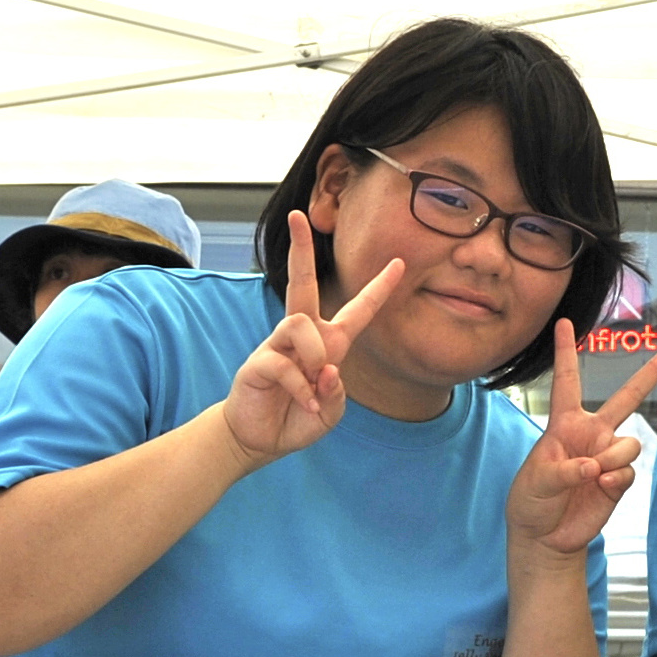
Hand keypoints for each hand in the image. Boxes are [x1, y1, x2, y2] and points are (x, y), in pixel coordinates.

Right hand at [223, 212, 405, 465]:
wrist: (260, 440)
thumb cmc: (297, 418)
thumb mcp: (330, 411)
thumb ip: (336, 392)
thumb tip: (328, 371)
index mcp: (329, 343)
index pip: (359, 310)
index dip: (380, 288)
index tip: (398, 261)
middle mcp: (302, 336)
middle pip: (302, 282)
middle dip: (300, 249)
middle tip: (297, 216)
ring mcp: (277, 346)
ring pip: (300, 323)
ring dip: (315, 356)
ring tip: (316, 384)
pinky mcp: (258, 363)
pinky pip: (284, 363)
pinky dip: (302, 388)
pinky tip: (307, 404)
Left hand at [507, 318, 656, 554]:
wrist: (546, 537)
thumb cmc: (532, 501)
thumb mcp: (535, 482)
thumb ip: (563, 470)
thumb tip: (595, 467)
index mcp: (564, 424)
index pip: (567, 381)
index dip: (565, 352)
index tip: (563, 322)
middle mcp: (592, 434)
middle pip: (627, 396)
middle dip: (652, 372)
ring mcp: (608, 455)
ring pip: (630, 442)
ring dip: (614, 457)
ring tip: (595, 474)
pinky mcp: (619, 479)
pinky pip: (630, 470)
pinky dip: (617, 478)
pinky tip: (602, 486)